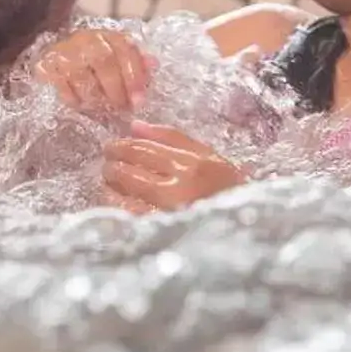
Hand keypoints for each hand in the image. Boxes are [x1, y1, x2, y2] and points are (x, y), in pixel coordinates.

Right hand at [36, 27, 150, 119]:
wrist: (60, 61)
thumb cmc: (99, 69)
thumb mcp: (122, 65)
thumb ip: (138, 66)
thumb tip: (153, 64)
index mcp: (110, 37)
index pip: (125, 50)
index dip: (134, 76)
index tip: (139, 101)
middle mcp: (87, 39)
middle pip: (103, 61)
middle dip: (115, 88)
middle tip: (121, 108)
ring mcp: (64, 50)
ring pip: (80, 73)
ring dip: (94, 95)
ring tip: (101, 109)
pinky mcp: (45, 64)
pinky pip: (59, 82)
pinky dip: (72, 97)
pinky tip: (80, 105)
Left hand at [103, 122, 244, 211]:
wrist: (243, 225)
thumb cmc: (226, 189)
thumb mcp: (209, 158)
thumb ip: (174, 139)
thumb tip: (135, 125)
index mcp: (195, 162)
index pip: (150, 146)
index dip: (126, 144)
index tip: (114, 145)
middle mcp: (182, 181)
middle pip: (137, 162)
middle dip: (115, 158)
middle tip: (107, 159)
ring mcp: (172, 206)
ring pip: (130, 184)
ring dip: (113, 178)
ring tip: (108, 178)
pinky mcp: (163, 226)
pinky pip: (131, 210)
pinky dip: (117, 201)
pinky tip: (113, 198)